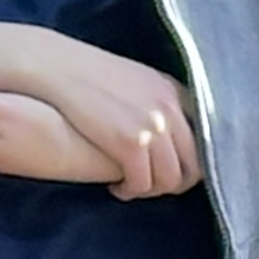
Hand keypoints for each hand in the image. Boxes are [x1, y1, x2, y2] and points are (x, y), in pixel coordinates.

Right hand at [0, 21, 203, 197]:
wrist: (53, 67)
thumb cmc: (84, 74)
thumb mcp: (133, 79)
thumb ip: (155, 101)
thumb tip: (164, 128)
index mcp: (174, 92)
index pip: (205, 137)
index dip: (192, 160)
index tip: (174, 168)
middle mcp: (170, 109)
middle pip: (194, 163)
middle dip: (176, 182)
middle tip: (154, 187)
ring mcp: (153, 127)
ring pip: (170, 178)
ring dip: (152, 190)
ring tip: (132, 188)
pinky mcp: (130, 143)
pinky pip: (143, 182)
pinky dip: (132, 190)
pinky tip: (117, 188)